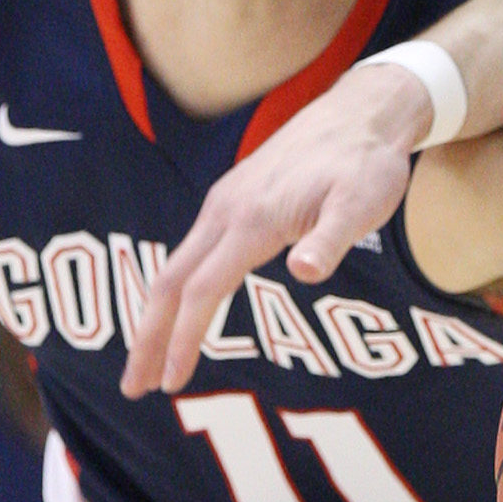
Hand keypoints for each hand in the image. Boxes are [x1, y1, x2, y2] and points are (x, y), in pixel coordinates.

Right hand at [121, 56, 432, 395]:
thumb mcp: (363, 203)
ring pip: (175, 267)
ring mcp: (225, 205)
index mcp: (251, 221)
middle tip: (135, 389)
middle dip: (147, 338)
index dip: (183, 339)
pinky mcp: (233, 201)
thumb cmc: (367, 164)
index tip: (171, 382)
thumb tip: (306, 271)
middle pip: (170, 283)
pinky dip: (176, 290)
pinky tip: (180, 311)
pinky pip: (191, 252)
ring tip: (148, 362)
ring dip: (156, 318)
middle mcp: (225, 212)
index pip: (203, 291)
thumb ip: (332, 239)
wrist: (362, 112)